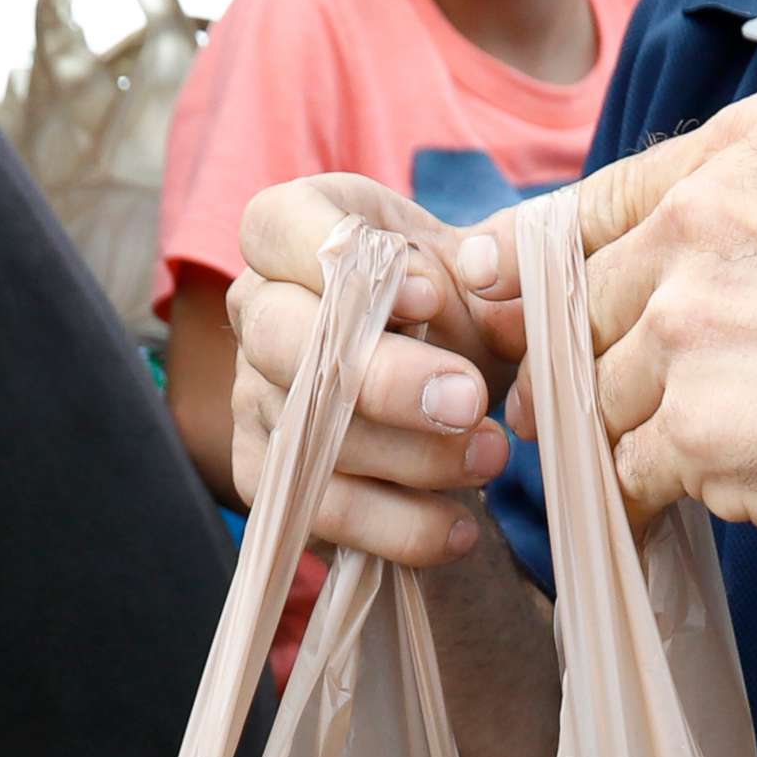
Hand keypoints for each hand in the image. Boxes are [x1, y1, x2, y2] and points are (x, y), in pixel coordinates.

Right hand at [228, 174, 525, 563]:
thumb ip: (499, 267)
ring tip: (489, 457)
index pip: (275, 228)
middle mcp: (260, 311)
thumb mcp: (486, 278)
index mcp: (297, 235)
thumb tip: (491, 272)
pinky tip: (458, 527)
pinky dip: (397, 528)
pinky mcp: (272, 478)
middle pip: (282, 340)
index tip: (429, 296)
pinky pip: (319, 511)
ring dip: (408, 458)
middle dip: (383, 378)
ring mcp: (256, 397)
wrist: (455, 391)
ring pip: (305, 434)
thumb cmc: (458, 312)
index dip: (345, 264)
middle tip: (469, 401)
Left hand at [457, 89, 756, 549]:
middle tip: (601, 401)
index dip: (551, 263)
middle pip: (591, 307)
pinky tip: (667, 507)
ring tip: (685, 454)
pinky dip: (643, 495)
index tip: (509, 293)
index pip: (598, 207)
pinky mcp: (697, 430)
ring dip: (634, 431)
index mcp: (738, 156)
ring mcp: (691, 331)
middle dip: (590, 360)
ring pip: (606, 393)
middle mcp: (701, 229)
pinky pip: (631, 468)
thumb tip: (686, 220)